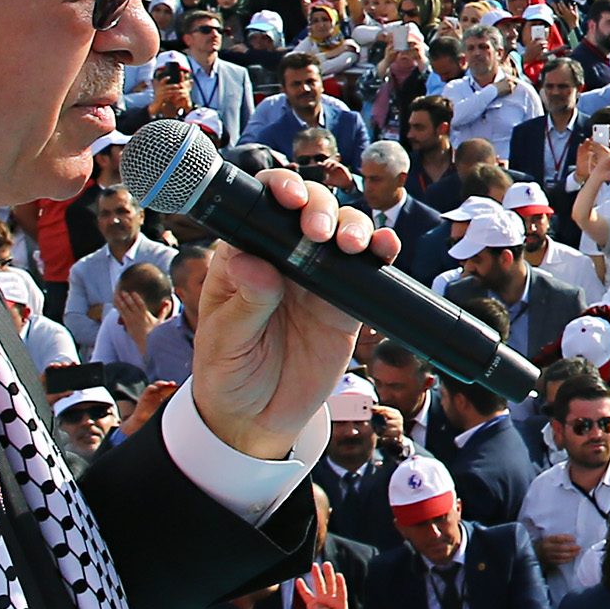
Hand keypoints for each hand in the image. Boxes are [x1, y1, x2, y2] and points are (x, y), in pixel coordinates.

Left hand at [189, 168, 391, 459]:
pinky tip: (384, 251)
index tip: (288, 197)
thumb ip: (243, 304)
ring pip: (343, 230)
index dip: (277, 189)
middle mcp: (283, 258)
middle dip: (321, 207)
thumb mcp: (225, 343)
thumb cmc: (228, 375)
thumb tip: (249, 261)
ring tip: (351, 246)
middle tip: (319, 233)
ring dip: (353, 225)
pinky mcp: (346, 301)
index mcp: (244, 258)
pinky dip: (382, 252)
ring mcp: (318, 277)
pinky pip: (369, 269)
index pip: (258, 208)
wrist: (258, 419)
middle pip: (309, 209)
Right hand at [293, 560, 349, 608]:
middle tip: (326, 564)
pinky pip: (307, 595)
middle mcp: (331, 598)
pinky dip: (302, 588)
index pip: (341, 591)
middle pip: (330, 584)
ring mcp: (322, 600)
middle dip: (328, 574)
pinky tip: (299, 580)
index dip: (340, 583)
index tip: (339, 575)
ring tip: (314, 566)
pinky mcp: (313, 604)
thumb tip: (316, 604)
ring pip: (319, 585)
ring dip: (317, 576)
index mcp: (340, 603)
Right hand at [537, 529, 582, 571]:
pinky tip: (572, 557)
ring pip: (561, 556)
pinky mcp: (550, 562)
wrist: (534, 552)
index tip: (574, 539)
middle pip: (560, 548)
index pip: (558, 538)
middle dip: (571, 548)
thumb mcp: (549, 538)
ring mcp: (548, 556)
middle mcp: (547, 548)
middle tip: (579, 547)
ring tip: (577, 552)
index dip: (566, 538)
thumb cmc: (545, 543)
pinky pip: (560, 561)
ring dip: (571, 554)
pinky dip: (567, 560)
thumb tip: (572, 539)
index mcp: (547, 540)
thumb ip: (558, 538)